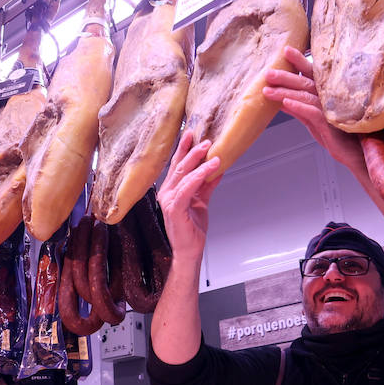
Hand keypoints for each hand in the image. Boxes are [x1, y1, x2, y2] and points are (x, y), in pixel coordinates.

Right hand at [156, 131, 221, 263]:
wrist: (189, 250)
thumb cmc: (192, 229)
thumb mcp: (202, 201)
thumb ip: (206, 185)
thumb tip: (217, 169)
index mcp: (171, 189)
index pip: (177, 165)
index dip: (183, 149)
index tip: (191, 133)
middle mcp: (166, 192)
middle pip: (179, 166)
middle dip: (192, 151)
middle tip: (205, 139)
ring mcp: (168, 200)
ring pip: (183, 175)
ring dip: (199, 162)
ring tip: (213, 153)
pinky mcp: (174, 209)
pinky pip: (187, 189)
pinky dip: (199, 177)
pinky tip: (210, 170)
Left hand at [263, 47, 365, 173]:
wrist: (358, 156)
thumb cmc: (341, 139)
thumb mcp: (317, 123)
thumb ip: (302, 111)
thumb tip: (282, 101)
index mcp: (327, 95)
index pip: (312, 75)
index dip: (299, 62)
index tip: (286, 51)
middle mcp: (330, 98)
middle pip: (306, 82)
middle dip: (286, 76)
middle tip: (268, 73)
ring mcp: (332, 110)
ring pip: (306, 95)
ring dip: (286, 92)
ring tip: (268, 90)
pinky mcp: (332, 124)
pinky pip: (312, 113)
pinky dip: (298, 107)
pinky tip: (284, 103)